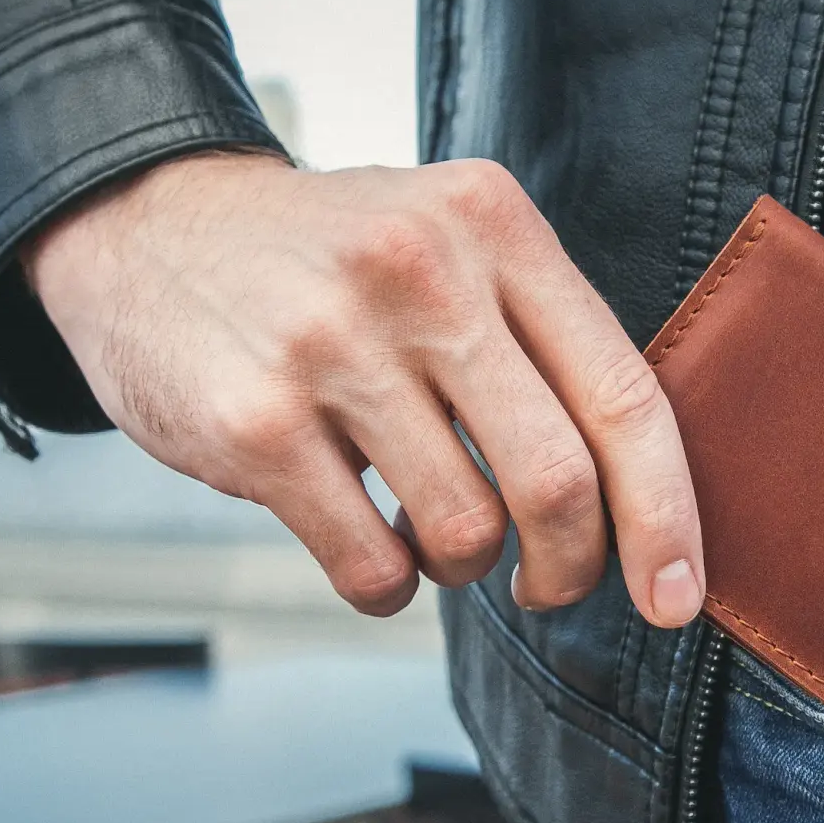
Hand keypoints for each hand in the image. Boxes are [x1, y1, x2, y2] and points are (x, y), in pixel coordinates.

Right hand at [25, 152, 704, 624]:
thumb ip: (537, 335)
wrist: (147, 227)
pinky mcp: (254, 422)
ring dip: (462, 568)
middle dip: (571, 567)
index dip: (667, 515)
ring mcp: (331, 345)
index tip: (676, 598)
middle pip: (557, 481)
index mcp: (492, 224)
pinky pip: (371, 566)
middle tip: (550, 585)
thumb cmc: (328, 264)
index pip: (622, 393)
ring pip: (465, 534)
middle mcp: (421, 272)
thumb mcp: (446, 241)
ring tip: (428, 532)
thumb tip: (641, 494)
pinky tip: (369, 547)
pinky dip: (388, 587)